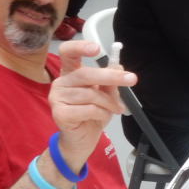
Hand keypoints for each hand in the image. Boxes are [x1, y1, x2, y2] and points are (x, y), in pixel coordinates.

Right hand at [50, 41, 135, 170]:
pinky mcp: (59, 113)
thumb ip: (109, 82)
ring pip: (90, 94)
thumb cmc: (91, 115)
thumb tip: (119, 66)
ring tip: (117, 109)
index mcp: (70, 73)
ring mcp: (57, 98)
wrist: (81, 141)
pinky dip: (102, 113)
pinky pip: (88, 109)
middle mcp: (60, 82)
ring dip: (109, 102)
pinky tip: (104, 116)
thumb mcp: (105, 96)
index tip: (97, 48)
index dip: (79, 47)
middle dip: (111, 76)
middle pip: (85, 74)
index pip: (67, 53)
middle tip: (132, 79)